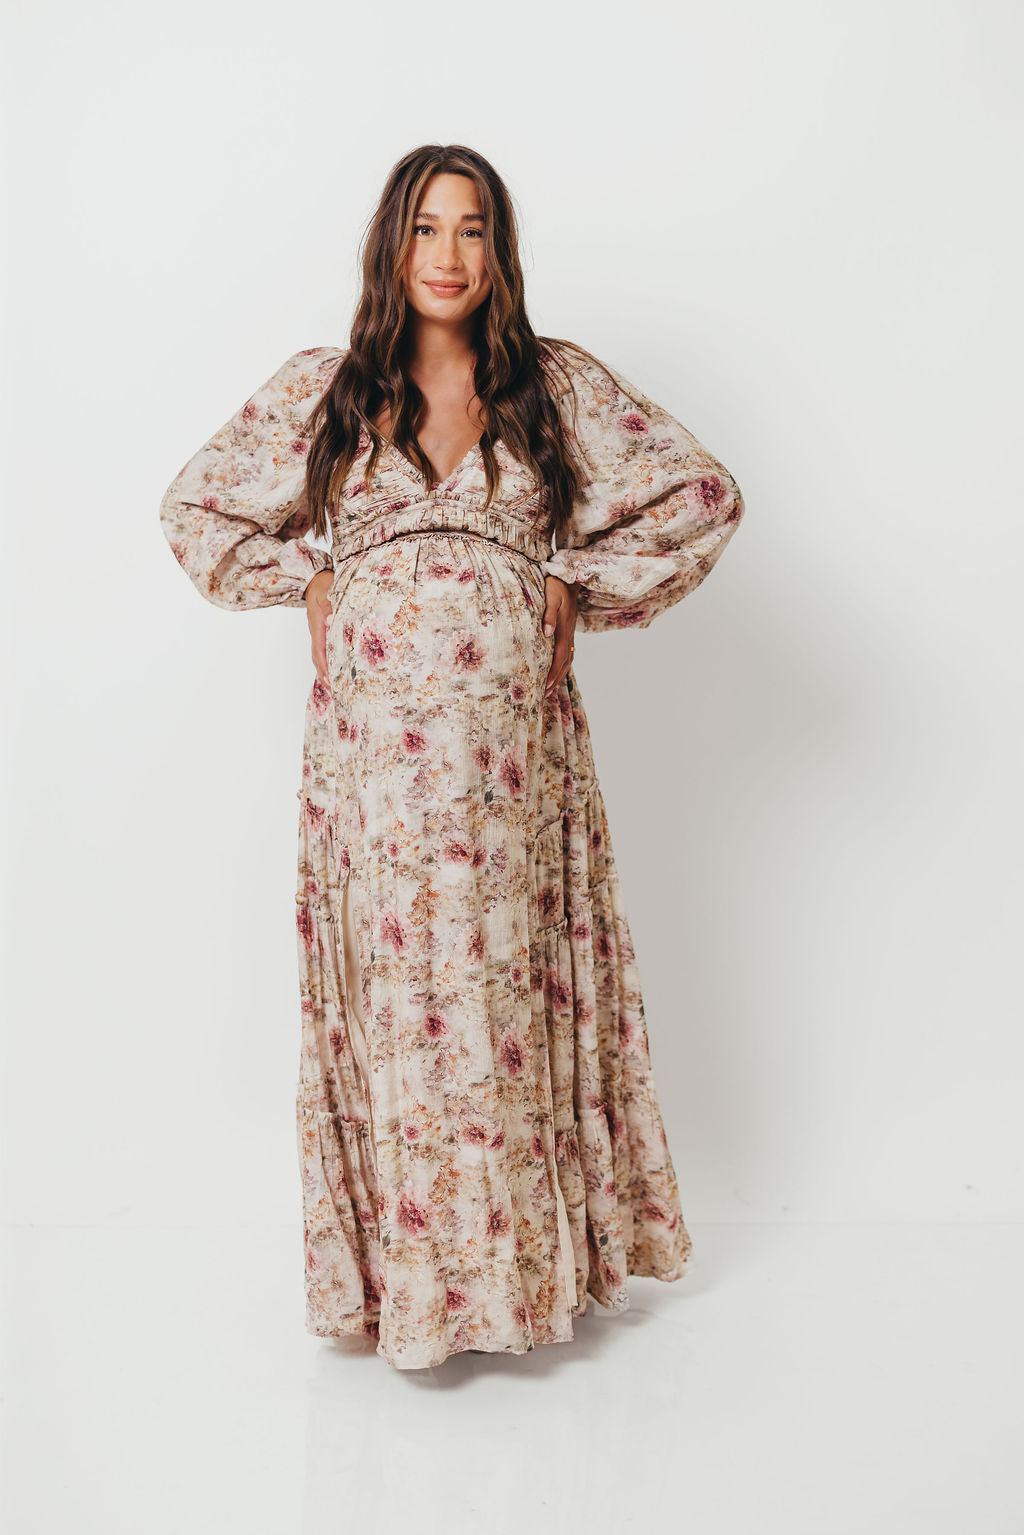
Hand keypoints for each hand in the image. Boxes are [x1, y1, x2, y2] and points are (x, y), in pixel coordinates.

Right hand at [304, 570, 333, 685]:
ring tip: (335, 687)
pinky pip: (326, 648)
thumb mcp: (328, 590)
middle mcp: (317, 630)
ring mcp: (319, 631)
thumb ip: (331, 604)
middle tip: (333, 691)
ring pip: (321, 654)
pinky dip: (330, 661)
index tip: (329, 679)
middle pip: (318, 657)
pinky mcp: (324, 630)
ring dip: (327, 670)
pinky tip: (337, 670)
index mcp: (317, 624)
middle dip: (324, 674)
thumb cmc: (325, 583)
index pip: (319, 649)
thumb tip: (331, 620)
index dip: (324, 665)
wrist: (316, 578)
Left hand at [542, 574, 577, 700]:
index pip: (559, 655)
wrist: (569, 578)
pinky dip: (562, 665)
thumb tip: (547, 633)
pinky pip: (566, 653)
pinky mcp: (568, 631)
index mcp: (564, 628)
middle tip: (544, 694)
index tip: (545, 685)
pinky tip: (556, 671)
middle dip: (555, 679)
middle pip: (564, 662)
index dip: (552, 672)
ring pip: (567, 659)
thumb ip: (549, 614)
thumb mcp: (551, 596)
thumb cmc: (557, 585)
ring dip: (559, 675)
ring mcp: (570, 633)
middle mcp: (568, 634)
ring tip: (549, 688)